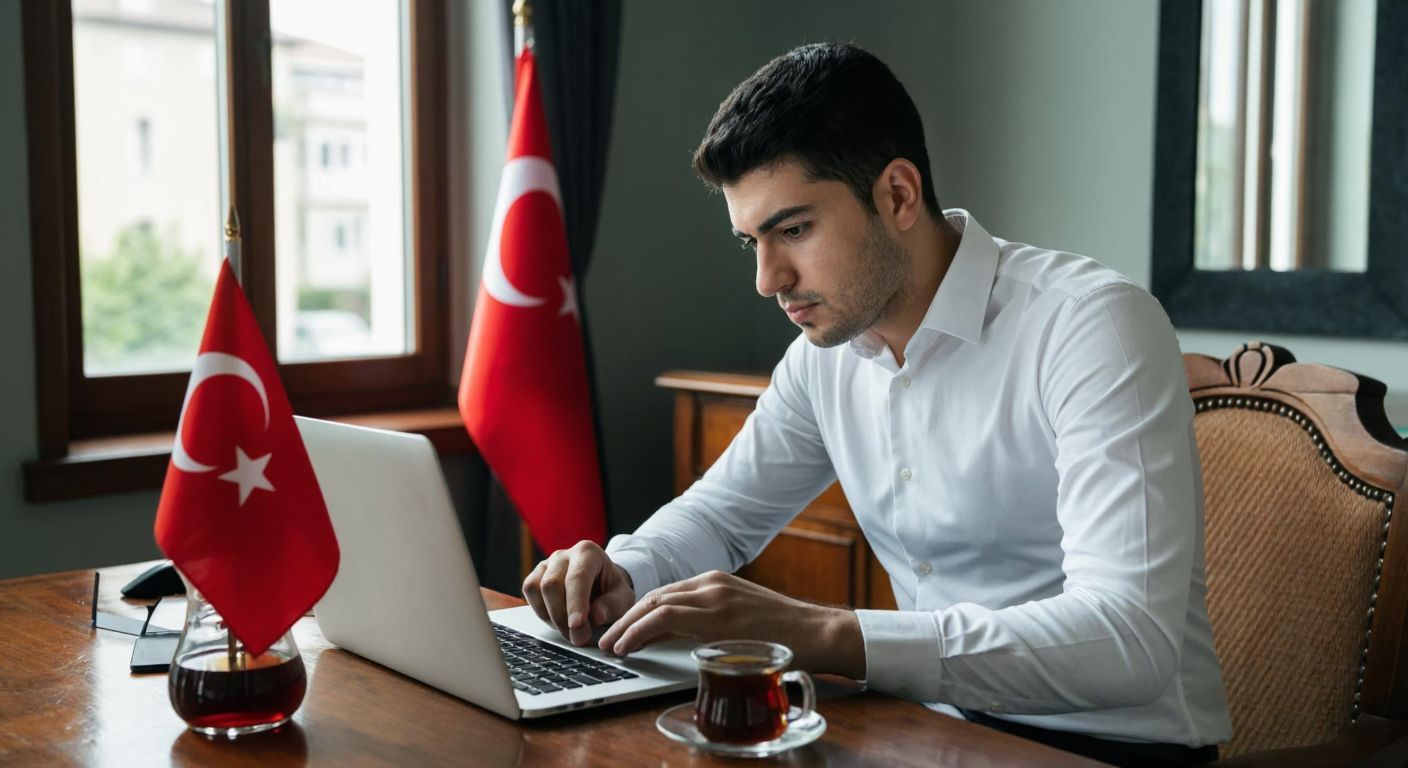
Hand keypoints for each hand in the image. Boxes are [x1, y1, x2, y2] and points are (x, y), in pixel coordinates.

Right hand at [522, 541, 635, 646]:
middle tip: (578, 638)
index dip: (575, 603)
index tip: (577, 625)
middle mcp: (564, 555)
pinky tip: (557, 620)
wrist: (600, 586)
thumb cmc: (611, 592)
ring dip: (551, 616)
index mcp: (588, 553)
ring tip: (570, 630)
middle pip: (552, 584)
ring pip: (537, 588)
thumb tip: (596, 616)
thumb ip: (612, 606)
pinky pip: (529, 592)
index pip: (577, 577)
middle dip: (562, 616)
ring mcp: (547, 564)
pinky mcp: (536, 575)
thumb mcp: (622, 599)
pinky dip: (540, 611)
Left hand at [597, 570, 864, 676]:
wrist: (818, 632)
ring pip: (655, 603)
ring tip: (610, 645)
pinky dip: (640, 629)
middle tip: (606, 639)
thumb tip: (685, 641)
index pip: (665, 595)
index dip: (638, 613)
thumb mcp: (742, 621)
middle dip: (625, 618)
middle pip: (655, 596)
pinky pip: (666, 616)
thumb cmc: (786, 634)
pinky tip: (628, 643)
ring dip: (626, 625)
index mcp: (716, 583)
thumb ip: (713, 624)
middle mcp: (711, 583)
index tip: (622, 631)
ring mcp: (714, 595)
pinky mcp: (717, 613)